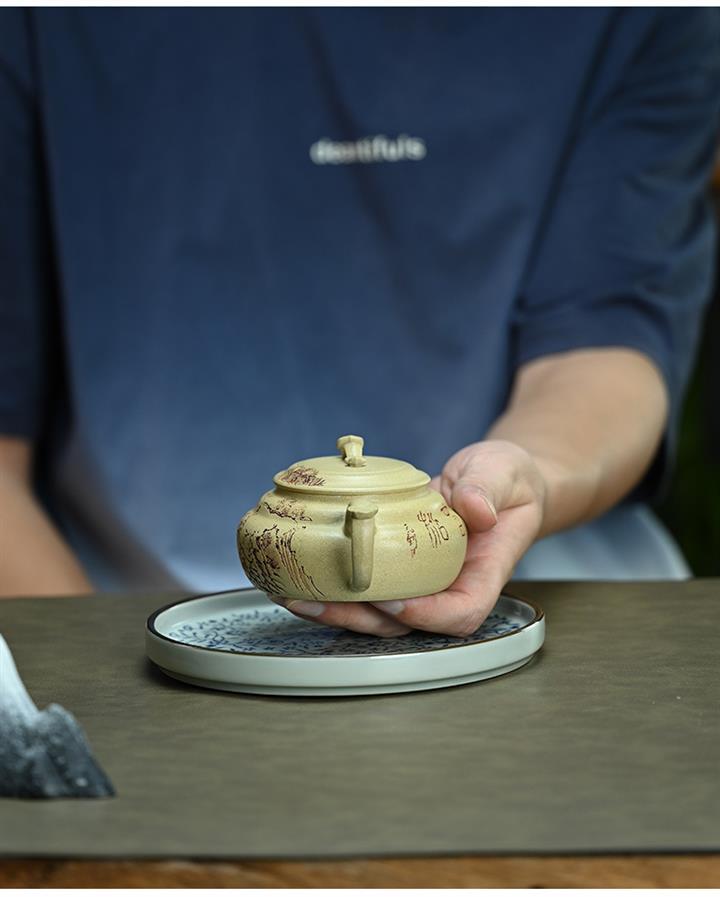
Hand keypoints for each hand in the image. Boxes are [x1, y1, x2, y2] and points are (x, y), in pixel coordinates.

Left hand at [273, 440, 547, 636]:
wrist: (495, 482)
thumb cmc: (506, 480)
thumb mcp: (504, 472)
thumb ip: (488, 488)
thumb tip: (473, 507)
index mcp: (484, 572)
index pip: (461, 613)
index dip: (426, 616)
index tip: (395, 599)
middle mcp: (450, 586)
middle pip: (407, 624)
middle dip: (361, 618)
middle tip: (318, 601)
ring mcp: (422, 583)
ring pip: (380, 614)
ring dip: (336, 610)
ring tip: (293, 595)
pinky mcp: (399, 570)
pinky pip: (369, 588)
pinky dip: (334, 588)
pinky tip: (299, 578)